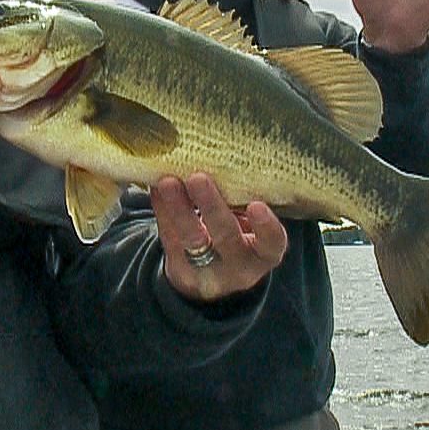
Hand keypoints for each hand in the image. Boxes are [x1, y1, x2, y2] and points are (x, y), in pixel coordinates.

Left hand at [152, 173, 287, 301]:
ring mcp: (206, 270)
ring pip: (192, 239)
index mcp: (263, 254)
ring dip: (179, 208)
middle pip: (226, 238)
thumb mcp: (251, 226)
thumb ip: (243, 201)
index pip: (272, 244)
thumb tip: (224, 154)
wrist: (211, 275)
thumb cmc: (239, 235)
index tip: (257, 205)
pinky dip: (162, 210)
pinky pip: (168, 237)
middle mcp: (238, 266)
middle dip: (212, 207)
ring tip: (168, 182)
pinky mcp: (178, 268)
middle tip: (198, 178)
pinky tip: (156, 188)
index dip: (266, 228)